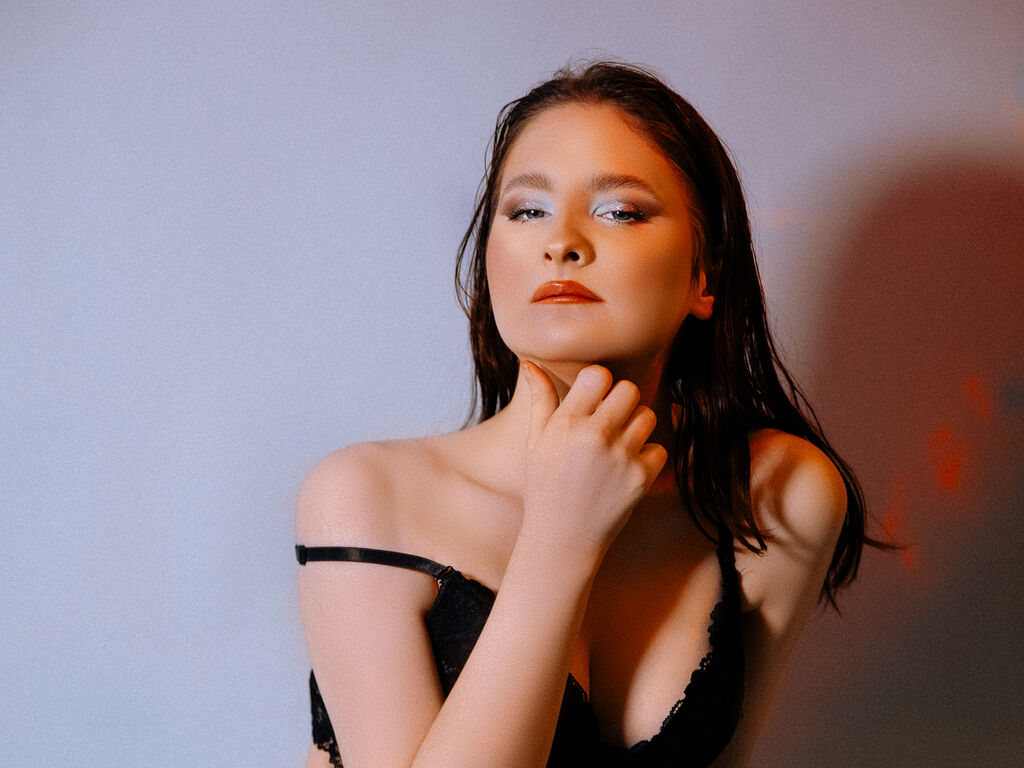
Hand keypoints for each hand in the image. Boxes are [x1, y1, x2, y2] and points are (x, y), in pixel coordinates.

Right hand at [518, 361, 667, 558]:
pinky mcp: (641, 478)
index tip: (594, 400)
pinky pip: (659, 448)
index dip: (600, 384)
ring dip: (637, 426)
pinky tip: (627, 469)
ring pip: (648, 416)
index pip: (599, 375)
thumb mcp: (536, 443)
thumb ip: (540, 400)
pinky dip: (647, 456)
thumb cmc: (545, 487)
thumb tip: (531, 363)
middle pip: (630, 390)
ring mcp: (620, 458)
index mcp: (566, 424)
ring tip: (620, 443)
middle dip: (622, 401)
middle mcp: (594, 437)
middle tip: (611, 419)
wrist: (563, 539)